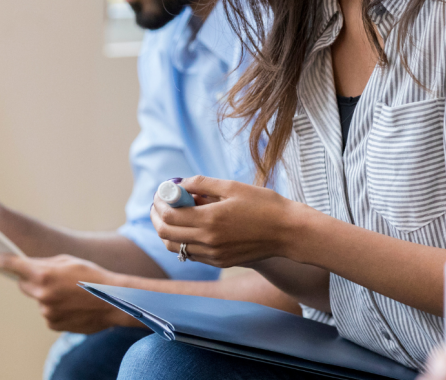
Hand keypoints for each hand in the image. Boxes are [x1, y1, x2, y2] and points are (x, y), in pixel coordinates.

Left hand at [0, 253, 141, 332]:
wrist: (112, 301)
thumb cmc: (94, 276)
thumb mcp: (71, 261)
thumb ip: (47, 264)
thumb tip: (29, 268)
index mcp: (45, 274)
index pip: (15, 266)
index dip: (0, 261)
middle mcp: (42, 294)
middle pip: (25, 284)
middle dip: (33, 278)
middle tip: (53, 276)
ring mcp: (46, 311)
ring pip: (39, 299)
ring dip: (49, 294)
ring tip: (73, 292)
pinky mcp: (52, 324)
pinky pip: (48, 312)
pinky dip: (56, 307)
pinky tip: (73, 304)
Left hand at [150, 176, 299, 267]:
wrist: (287, 231)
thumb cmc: (263, 204)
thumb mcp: (233, 187)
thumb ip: (203, 184)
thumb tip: (181, 183)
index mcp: (210, 220)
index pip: (169, 215)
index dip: (160, 202)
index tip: (162, 192)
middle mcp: (208, 241)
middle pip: (166, 234)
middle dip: (158, 216)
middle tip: (161, 203)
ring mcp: (213, 255)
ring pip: (176, 247)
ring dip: (168, 230)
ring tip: (174, 213)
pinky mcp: (220, 262)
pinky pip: (192, 254)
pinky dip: (184, 240)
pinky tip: (193, 225)